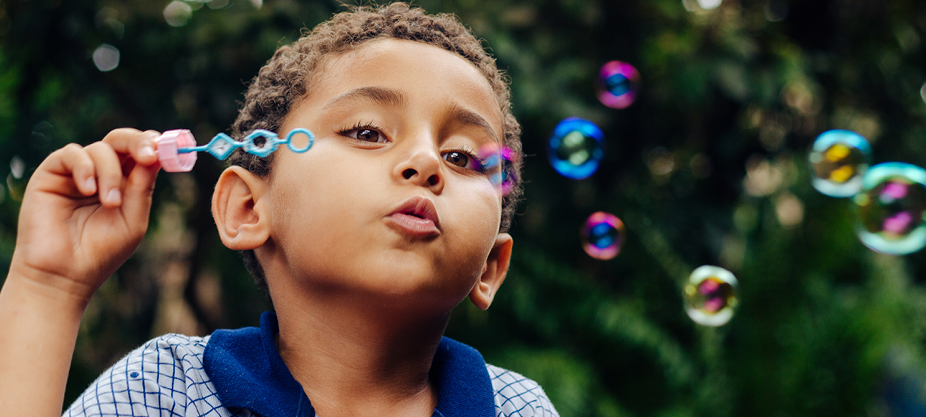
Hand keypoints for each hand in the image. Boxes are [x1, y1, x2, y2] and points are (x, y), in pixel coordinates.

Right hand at [8, 128, 160, 303]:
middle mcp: (101, 172)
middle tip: (149, 156)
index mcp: (125, 182)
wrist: (64, 275)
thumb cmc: (102, 252)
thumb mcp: (133, 218)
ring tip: (110, 203)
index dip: (155, 146)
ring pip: (100, 148)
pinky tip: (88, 191)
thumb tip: (155, 155)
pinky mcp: (51, 173)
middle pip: (121, 140)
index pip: (141, 153)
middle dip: (138, 143)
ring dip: (111, 174)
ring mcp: (76, 172)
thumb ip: (142, 186)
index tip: (169, 151)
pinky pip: (72, 154)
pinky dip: (85, 168)